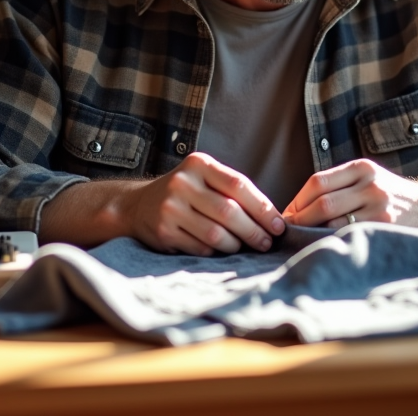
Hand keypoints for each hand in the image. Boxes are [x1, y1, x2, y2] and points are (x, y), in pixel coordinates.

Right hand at [123, 152, 284, 255]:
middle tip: (267, 243)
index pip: (239, 185)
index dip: (263, 208)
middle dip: (254, 231)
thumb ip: (234, 191)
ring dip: (237, 245)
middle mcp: (182, 183)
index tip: (279, 225)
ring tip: (245, 247)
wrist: (138, 206)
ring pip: (216, 234)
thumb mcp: (205, 179)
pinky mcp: (163, 232)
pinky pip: (200, 248)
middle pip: (229, 212)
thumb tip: (273, 219)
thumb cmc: (186, 193)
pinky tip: (220, 251)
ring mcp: (170, 208)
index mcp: (199, 164)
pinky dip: (215, 252)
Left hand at [282, 159, 417, 231]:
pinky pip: (348, 235)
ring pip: (332, 221)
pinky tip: (323, 246)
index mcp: (362, 168)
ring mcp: (378, 207)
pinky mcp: (384, 227)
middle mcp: (370, 184)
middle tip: (287, 231)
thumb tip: (297, 208)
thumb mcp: (370, 178)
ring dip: (311, 232)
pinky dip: (330, 241)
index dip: (297, 201)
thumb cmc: (392, 196)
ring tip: (301, 241)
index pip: (317, 182)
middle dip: (300, 219)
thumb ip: (340, 185)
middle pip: (322, 202)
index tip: (287, 215)